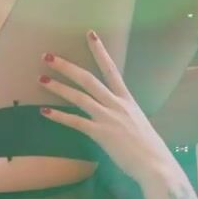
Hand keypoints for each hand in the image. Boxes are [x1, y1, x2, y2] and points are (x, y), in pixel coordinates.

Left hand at [39, 32, 183, 186]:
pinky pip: (76, 122)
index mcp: (127, 99)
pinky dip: (59, 116)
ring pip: (79, 97)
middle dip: (67, 66)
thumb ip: (124, 115)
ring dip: (59, 87)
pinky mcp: (101, 134)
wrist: (155, 164)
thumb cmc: (148, 147)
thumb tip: (115, 115)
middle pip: (88, 79)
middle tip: (48, 56)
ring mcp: (108, 118)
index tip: (90, 34)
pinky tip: (44, 112)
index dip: (100, 51)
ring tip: (42, 79)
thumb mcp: (137, 123)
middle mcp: (116, 104)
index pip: (111, 69)